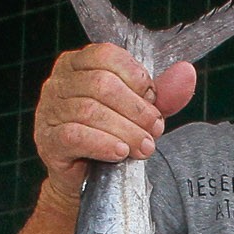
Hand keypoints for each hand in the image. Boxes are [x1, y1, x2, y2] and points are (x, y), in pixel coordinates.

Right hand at [33, 45, 196, 202]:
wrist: (86, 178)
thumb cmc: (111, 134)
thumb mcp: (141, 111)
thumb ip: (163, 93)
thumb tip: (186, 72)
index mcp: (78, 63)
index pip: (107, 56)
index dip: (136, 78)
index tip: (153, 101)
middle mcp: (58, 82)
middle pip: (101, 84)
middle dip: (136, 109)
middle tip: (155, 130)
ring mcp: (48, 110)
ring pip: (89, 111)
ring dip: (125, 130)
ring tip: (144, 147)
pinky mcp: (48, 140)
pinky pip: (74, 135)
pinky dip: (102, 143)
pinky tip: (120, 152)